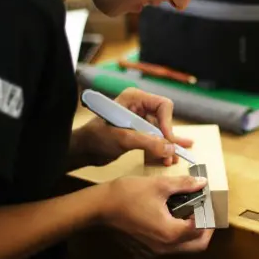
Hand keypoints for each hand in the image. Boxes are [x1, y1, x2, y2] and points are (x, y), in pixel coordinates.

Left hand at [73, 87, 193, 167]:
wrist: (82, 151)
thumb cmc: (96, 138)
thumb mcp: (123, 139)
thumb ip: (148, 142)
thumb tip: (171, 149)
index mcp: (135, 99)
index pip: (162, 106)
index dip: (168, 123)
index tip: (168, 141)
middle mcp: (139, 106)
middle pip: (164, 119)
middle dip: (170, 137)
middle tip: (176, 153)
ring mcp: (139, 119)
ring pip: (161, 131)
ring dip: (167, 146)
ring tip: (173, 160)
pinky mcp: (138, 132)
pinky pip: (155, 139)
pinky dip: (160, 149)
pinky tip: (167, 158)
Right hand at [100, 175, 212, 255]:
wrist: (99, 208)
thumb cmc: (128, 194)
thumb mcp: (159, 185)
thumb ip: (184, 185)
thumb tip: (202, 182)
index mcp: (171, 233)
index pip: (202, 230)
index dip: (209, 217)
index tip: (209, 203)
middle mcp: (164, 247)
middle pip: (196, 246)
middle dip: (205, 231)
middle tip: (206, 213)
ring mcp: (152, 251)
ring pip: (181, 248)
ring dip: (190, 234)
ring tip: (189, 213)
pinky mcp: (143, 250)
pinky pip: (166, 248)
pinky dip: (174, 237)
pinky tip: (170, 219)